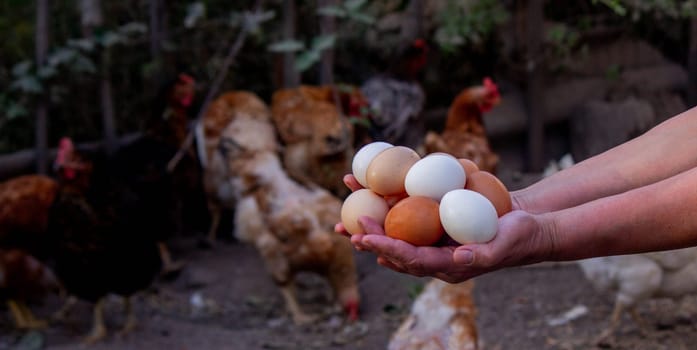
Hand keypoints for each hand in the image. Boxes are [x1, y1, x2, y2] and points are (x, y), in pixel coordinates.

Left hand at [351, 210, 553, 282]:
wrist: (526, 223)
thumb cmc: (519, 236)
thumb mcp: (505, 244)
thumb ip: (483, 255)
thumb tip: (459, 257)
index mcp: (448, 265)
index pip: (411, 260)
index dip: (387, 248)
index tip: (365, 237)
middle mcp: (435, 254)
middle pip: (396, 250)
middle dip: (369, 240)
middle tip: (345, 229)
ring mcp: (434, 238)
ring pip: (397, 232)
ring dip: (372, 223)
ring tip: (345, 214)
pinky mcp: (435, 221)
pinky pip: (408, 214)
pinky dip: (389, 204)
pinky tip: (372, 193)